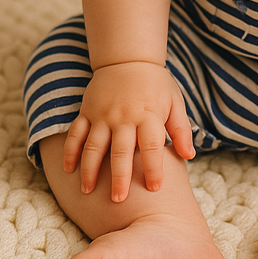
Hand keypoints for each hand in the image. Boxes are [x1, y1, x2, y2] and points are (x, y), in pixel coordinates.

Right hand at [63, 61, 194, 201]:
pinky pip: (76, 133)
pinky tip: (68, 170)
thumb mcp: (174, 102)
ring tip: (87, 191)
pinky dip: (70, 152)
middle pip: (121, 152)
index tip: (154, 188)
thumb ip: (181, 129)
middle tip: (118, 200)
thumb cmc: (156, 85)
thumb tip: (189, 156)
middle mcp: (124, 117)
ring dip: (89, 170)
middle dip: (119, 177)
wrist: (128, 58)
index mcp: (148, 115)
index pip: (152, 147)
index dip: (154, 169)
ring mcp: (103, 114)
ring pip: (93, 146)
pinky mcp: (87, 111)